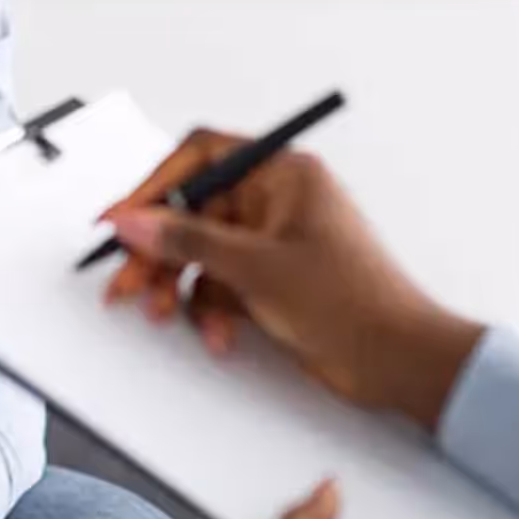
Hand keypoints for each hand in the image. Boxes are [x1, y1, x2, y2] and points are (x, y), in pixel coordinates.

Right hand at [103, 130, 484, 430]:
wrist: (398, 361)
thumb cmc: (354, 302)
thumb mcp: (257, 268)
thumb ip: (187, 240)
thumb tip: (134, 220)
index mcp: (282, 174)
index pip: (200, 158)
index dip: (153, 186)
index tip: (119, 219)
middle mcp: (276, 200)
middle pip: (192, 211)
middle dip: (158, 251)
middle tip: (128, 283)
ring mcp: (273, 241)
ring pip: (201, 252)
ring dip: (181, 286)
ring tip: (165, 313)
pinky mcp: (272, 280)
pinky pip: (221, 284)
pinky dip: (211, 309)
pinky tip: (219, 335)